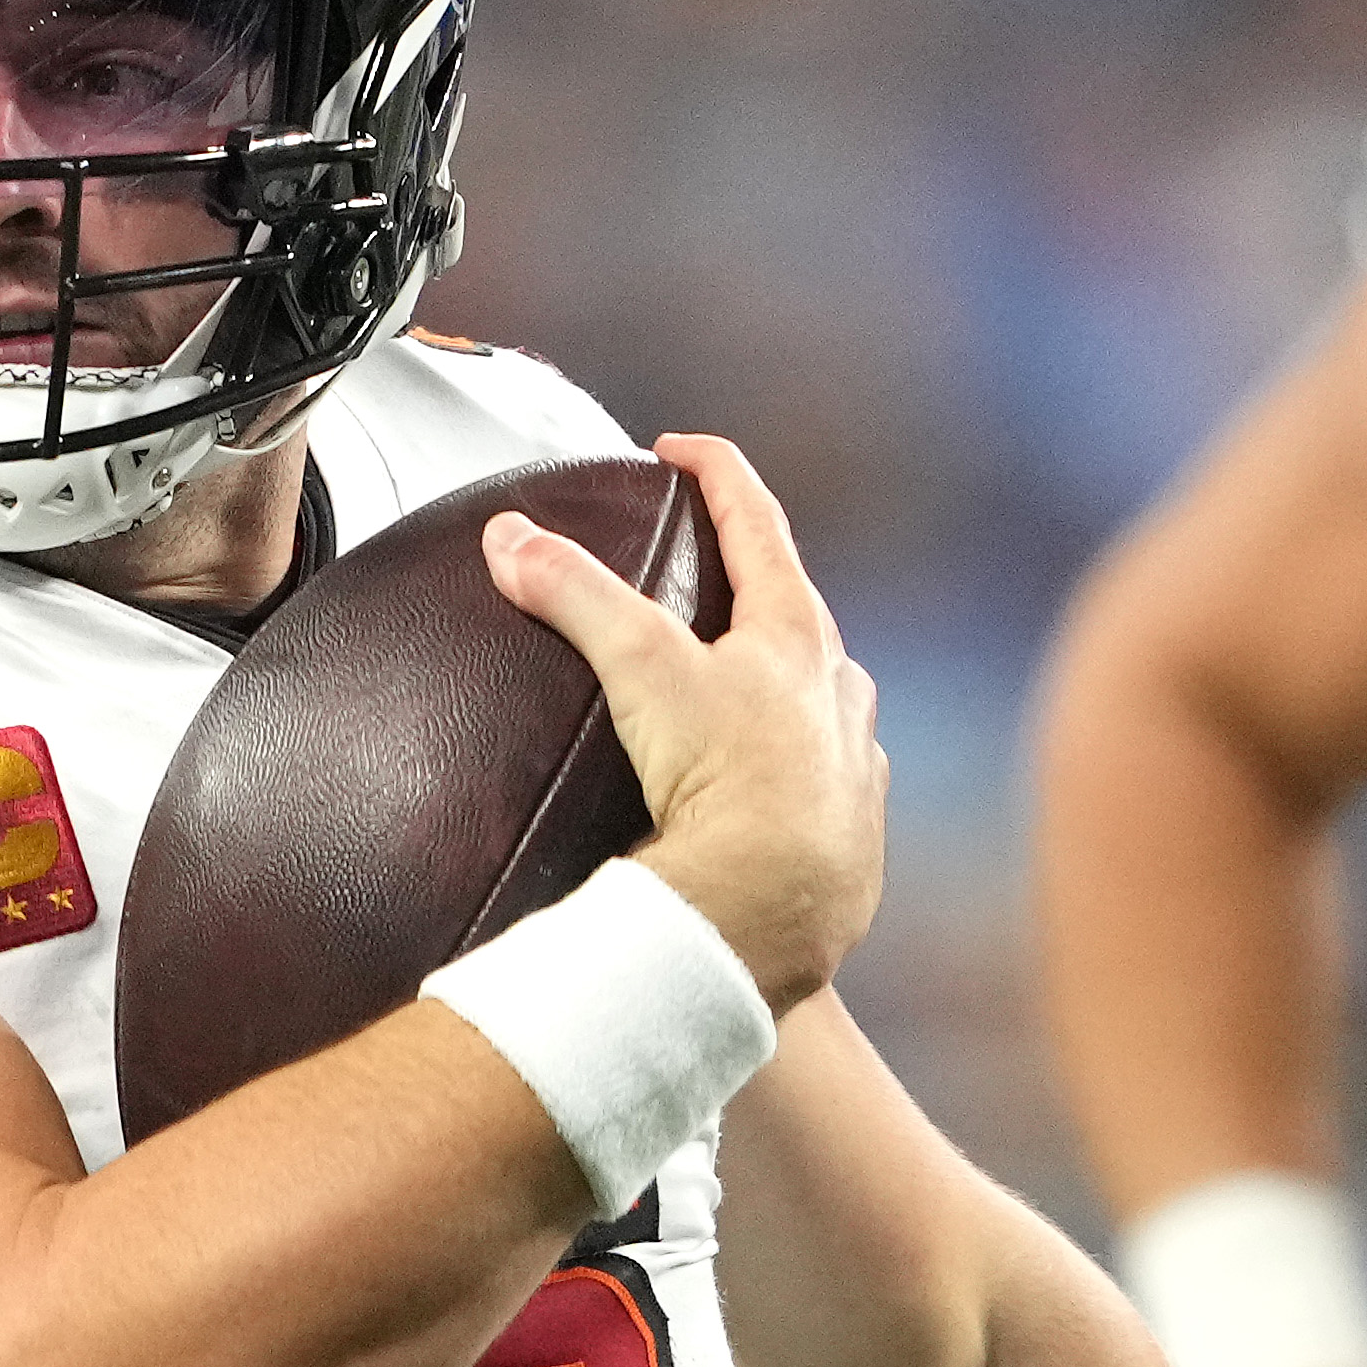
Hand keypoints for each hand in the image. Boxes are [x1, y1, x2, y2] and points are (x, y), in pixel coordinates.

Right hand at [486, 433, 886, 1011]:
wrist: (771, 914)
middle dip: (753, 587)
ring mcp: (854, 766)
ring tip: (731, 692)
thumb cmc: (727, 785)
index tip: (680, 452)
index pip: (759, 524)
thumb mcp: (642, 671)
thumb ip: (577, 595)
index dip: (715, 474)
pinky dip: (788, 772)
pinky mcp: (851, 837)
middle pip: (798, 615)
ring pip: (822, 701)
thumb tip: (512, 539)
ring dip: (781, 685)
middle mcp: (841, 694)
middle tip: (708, 576)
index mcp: (799, 638)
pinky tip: (759, 791)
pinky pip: (822, 785)